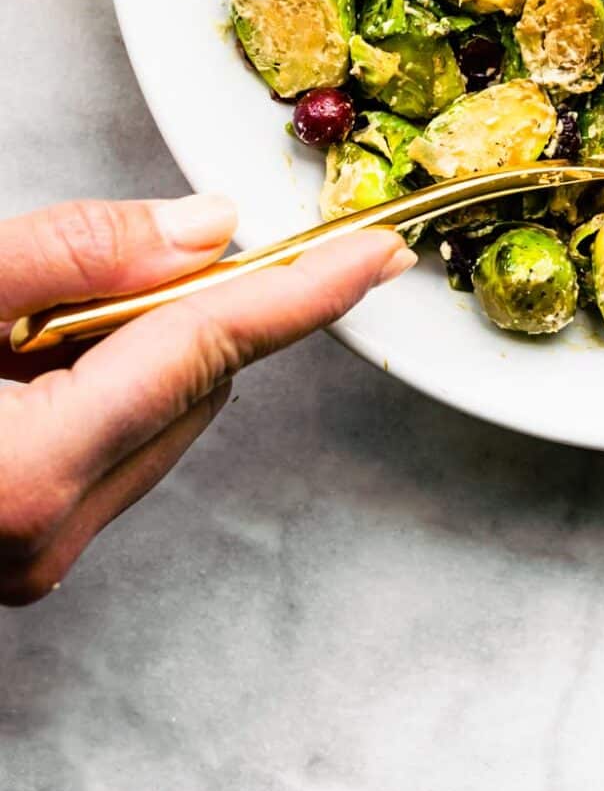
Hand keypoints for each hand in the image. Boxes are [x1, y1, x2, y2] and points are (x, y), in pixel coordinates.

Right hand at [0, 194, 413, 603]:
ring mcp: (36, 560)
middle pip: (195, 384)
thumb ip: (77, 252)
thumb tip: (210, 230)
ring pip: (160, 415)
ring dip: (135, 345)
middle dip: (192, 302)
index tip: (379, 250)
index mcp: (27, 474)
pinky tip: (21, 362)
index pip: (210, 353)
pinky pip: (108, 447)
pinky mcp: (25, 555)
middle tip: (125, 250)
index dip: (305, 290)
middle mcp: (46, 536)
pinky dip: (97, 387)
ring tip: (27, 318)